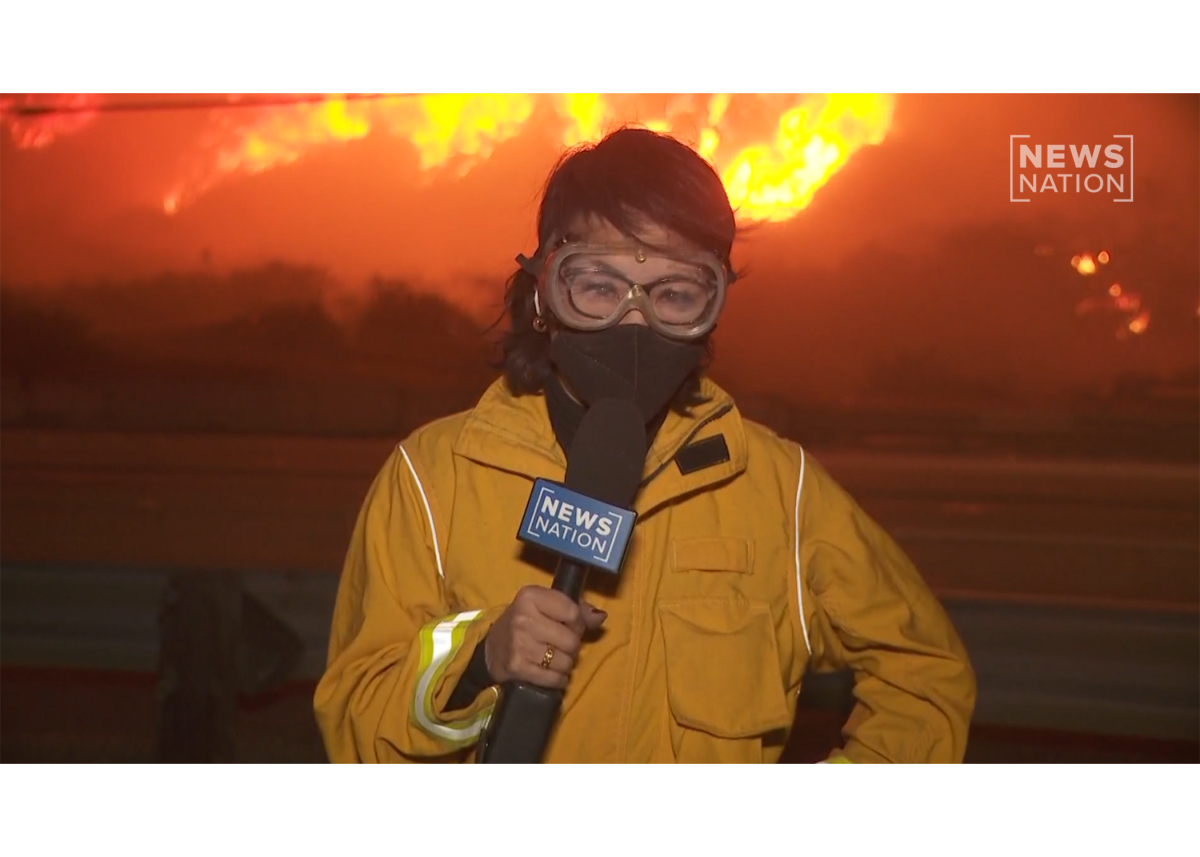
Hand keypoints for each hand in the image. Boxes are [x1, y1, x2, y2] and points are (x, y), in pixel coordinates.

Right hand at [485, 585, 607, 689]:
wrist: (492, 648)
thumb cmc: (525, 624)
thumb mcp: (545, 607)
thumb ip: (576, 609)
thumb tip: (600, 617)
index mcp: (531, 596)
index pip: (573, 612)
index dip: (577, 623)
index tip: (569, 626)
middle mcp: (523, 618)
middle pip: (571, 640)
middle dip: (571, 646)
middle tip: (558, 645)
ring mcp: (519, 644)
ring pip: (565, 662)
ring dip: (564, 664)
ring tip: (552, 659)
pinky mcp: (517, 667)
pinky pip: (553, 678)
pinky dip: (557, 679)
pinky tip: (550, 673)